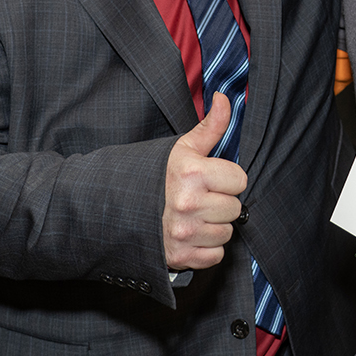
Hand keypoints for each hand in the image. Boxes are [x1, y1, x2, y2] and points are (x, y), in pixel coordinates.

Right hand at [163, 93, 247, 270]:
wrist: (116, 207)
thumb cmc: (153, 176)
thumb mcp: (181, 148)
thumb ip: (210, 126)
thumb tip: (224, 98)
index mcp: (191, 173)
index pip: (239, 180)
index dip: (227, 177)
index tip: (210, 178)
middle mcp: (188, 204)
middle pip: (234, 208)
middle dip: (220, 202)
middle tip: (200, 197)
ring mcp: (183, 232)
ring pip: (226, 232)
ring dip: (214, 226)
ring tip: (194, 215)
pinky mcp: (180, 256)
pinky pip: (215, 254)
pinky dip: (206, 247)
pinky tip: (191, 234)